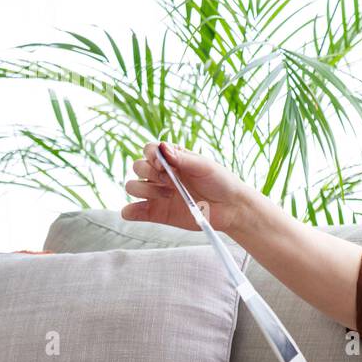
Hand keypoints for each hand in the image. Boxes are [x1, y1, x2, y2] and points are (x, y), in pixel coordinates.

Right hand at [123, 141, 255, 234]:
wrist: (231, 208)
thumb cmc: (220, 182)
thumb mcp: (204, 166)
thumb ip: (183, 158)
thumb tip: (163, 148)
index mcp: (172, 159)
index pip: (149, 150)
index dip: (151, 155)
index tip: (164, 164)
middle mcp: (161, 175)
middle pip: (138, 167)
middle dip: (150, 173)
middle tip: (171, 181)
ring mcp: (157, 194)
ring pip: (133, 187)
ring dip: (145, 190)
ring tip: (169, 195)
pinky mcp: (157, 213)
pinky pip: (133, 211)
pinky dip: (130, 211)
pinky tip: (136, 211)